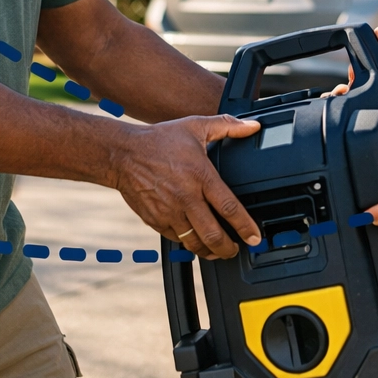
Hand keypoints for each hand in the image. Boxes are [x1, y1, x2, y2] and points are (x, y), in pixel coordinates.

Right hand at [109, 115, 261, 258]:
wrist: (122, 154)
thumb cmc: (158, 140)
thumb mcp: (195, 126)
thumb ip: (227, 125)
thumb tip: (252, 126)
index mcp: (200, 176)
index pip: (229, 208)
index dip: (245, 227)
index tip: (254, 237)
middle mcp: (186, 197)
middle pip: (213, 234)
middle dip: (229, 248)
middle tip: (236, 250)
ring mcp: (169, 212)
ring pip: (194, 242)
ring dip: (210, 252)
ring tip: (218, 252)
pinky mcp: (155, 220)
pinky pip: (176, 239)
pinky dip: (188, 243)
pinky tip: (195, 240)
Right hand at [328, 26, 377, 105]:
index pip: (360, 65)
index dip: (353, 68)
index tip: (352, 70)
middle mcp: (377, 82)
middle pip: (355, 84)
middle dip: (348, 86)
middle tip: (347, 88)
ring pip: (359, 99)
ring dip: (352, 99)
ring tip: (348, 99)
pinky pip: (371, 112)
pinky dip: (364, 112)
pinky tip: (360, 112)